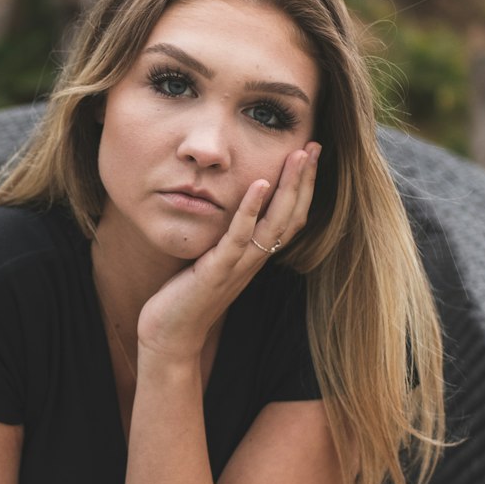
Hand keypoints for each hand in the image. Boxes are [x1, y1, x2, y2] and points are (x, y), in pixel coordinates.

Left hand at [137, 143, 320, 361]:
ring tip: (297, 156)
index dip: (304, 188)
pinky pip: (239, 237)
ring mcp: (238, 267)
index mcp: (255, 257)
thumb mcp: (212, 261)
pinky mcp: (216, 271)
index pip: (290, 219)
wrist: (170, 336)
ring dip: (288, 188)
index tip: (310, 156)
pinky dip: (251, 209)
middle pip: (291, 217)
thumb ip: (226, 240)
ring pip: (274, 224)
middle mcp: (254, 261)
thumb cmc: (186, 297)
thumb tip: (229, 213)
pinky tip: (258, 183)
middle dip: (305, 180)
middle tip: (314, 146)